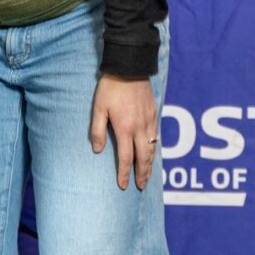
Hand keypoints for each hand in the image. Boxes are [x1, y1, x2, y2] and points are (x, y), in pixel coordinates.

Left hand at [90, 75, 158, 190]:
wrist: (130, 69)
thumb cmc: (110, 88)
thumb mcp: (98, 108)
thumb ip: (97, 130)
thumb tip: (97, 150)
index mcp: (125, 128)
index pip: (125, 157)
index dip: (124, 173)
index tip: (123, 185)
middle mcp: (140, 128)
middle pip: (143, 157)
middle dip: (142, 173)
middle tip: (140, 186)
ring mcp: (149, 122)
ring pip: (152, 149)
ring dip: (150, 164)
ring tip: (147, 175)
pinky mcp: (154, 114)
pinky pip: (156, 137)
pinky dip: (155, 149)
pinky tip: (152, 152)